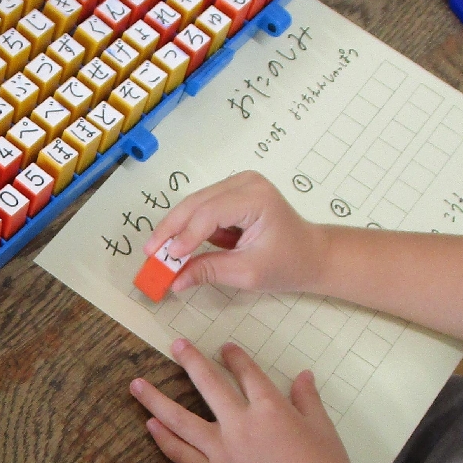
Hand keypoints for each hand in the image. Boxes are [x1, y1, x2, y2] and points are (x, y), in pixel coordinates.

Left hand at [131, 341, 365, 462]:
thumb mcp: (323, 429)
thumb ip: (308, 399)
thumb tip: (303, 374)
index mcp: (270, 408)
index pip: (247, 373)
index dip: (234, 357)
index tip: (224, 347)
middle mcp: (240, 423)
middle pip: (208, 384)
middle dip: (190, 360)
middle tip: (175, 344)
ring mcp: (221, 451)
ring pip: (180, 419)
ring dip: (156, 399)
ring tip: (136, 384)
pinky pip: (181, 456)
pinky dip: (163, 440)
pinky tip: (149, 425)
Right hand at [143, 171, 324, 295]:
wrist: (311, 255)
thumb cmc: (288, 263)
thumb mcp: (247, 272)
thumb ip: (208, 271)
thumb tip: (174, 280)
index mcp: (256, 197)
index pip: (210, 213)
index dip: (185, 236)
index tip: (167, 258)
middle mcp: (245, 182)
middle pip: (196, 203)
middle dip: (171, 229)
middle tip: (150, 253)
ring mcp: (238, 184)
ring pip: (194, 204)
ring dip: (177, 229)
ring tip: (160, 253)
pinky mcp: (232, 193)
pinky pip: (202, 208)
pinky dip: (189, 227)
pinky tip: (180, 246)